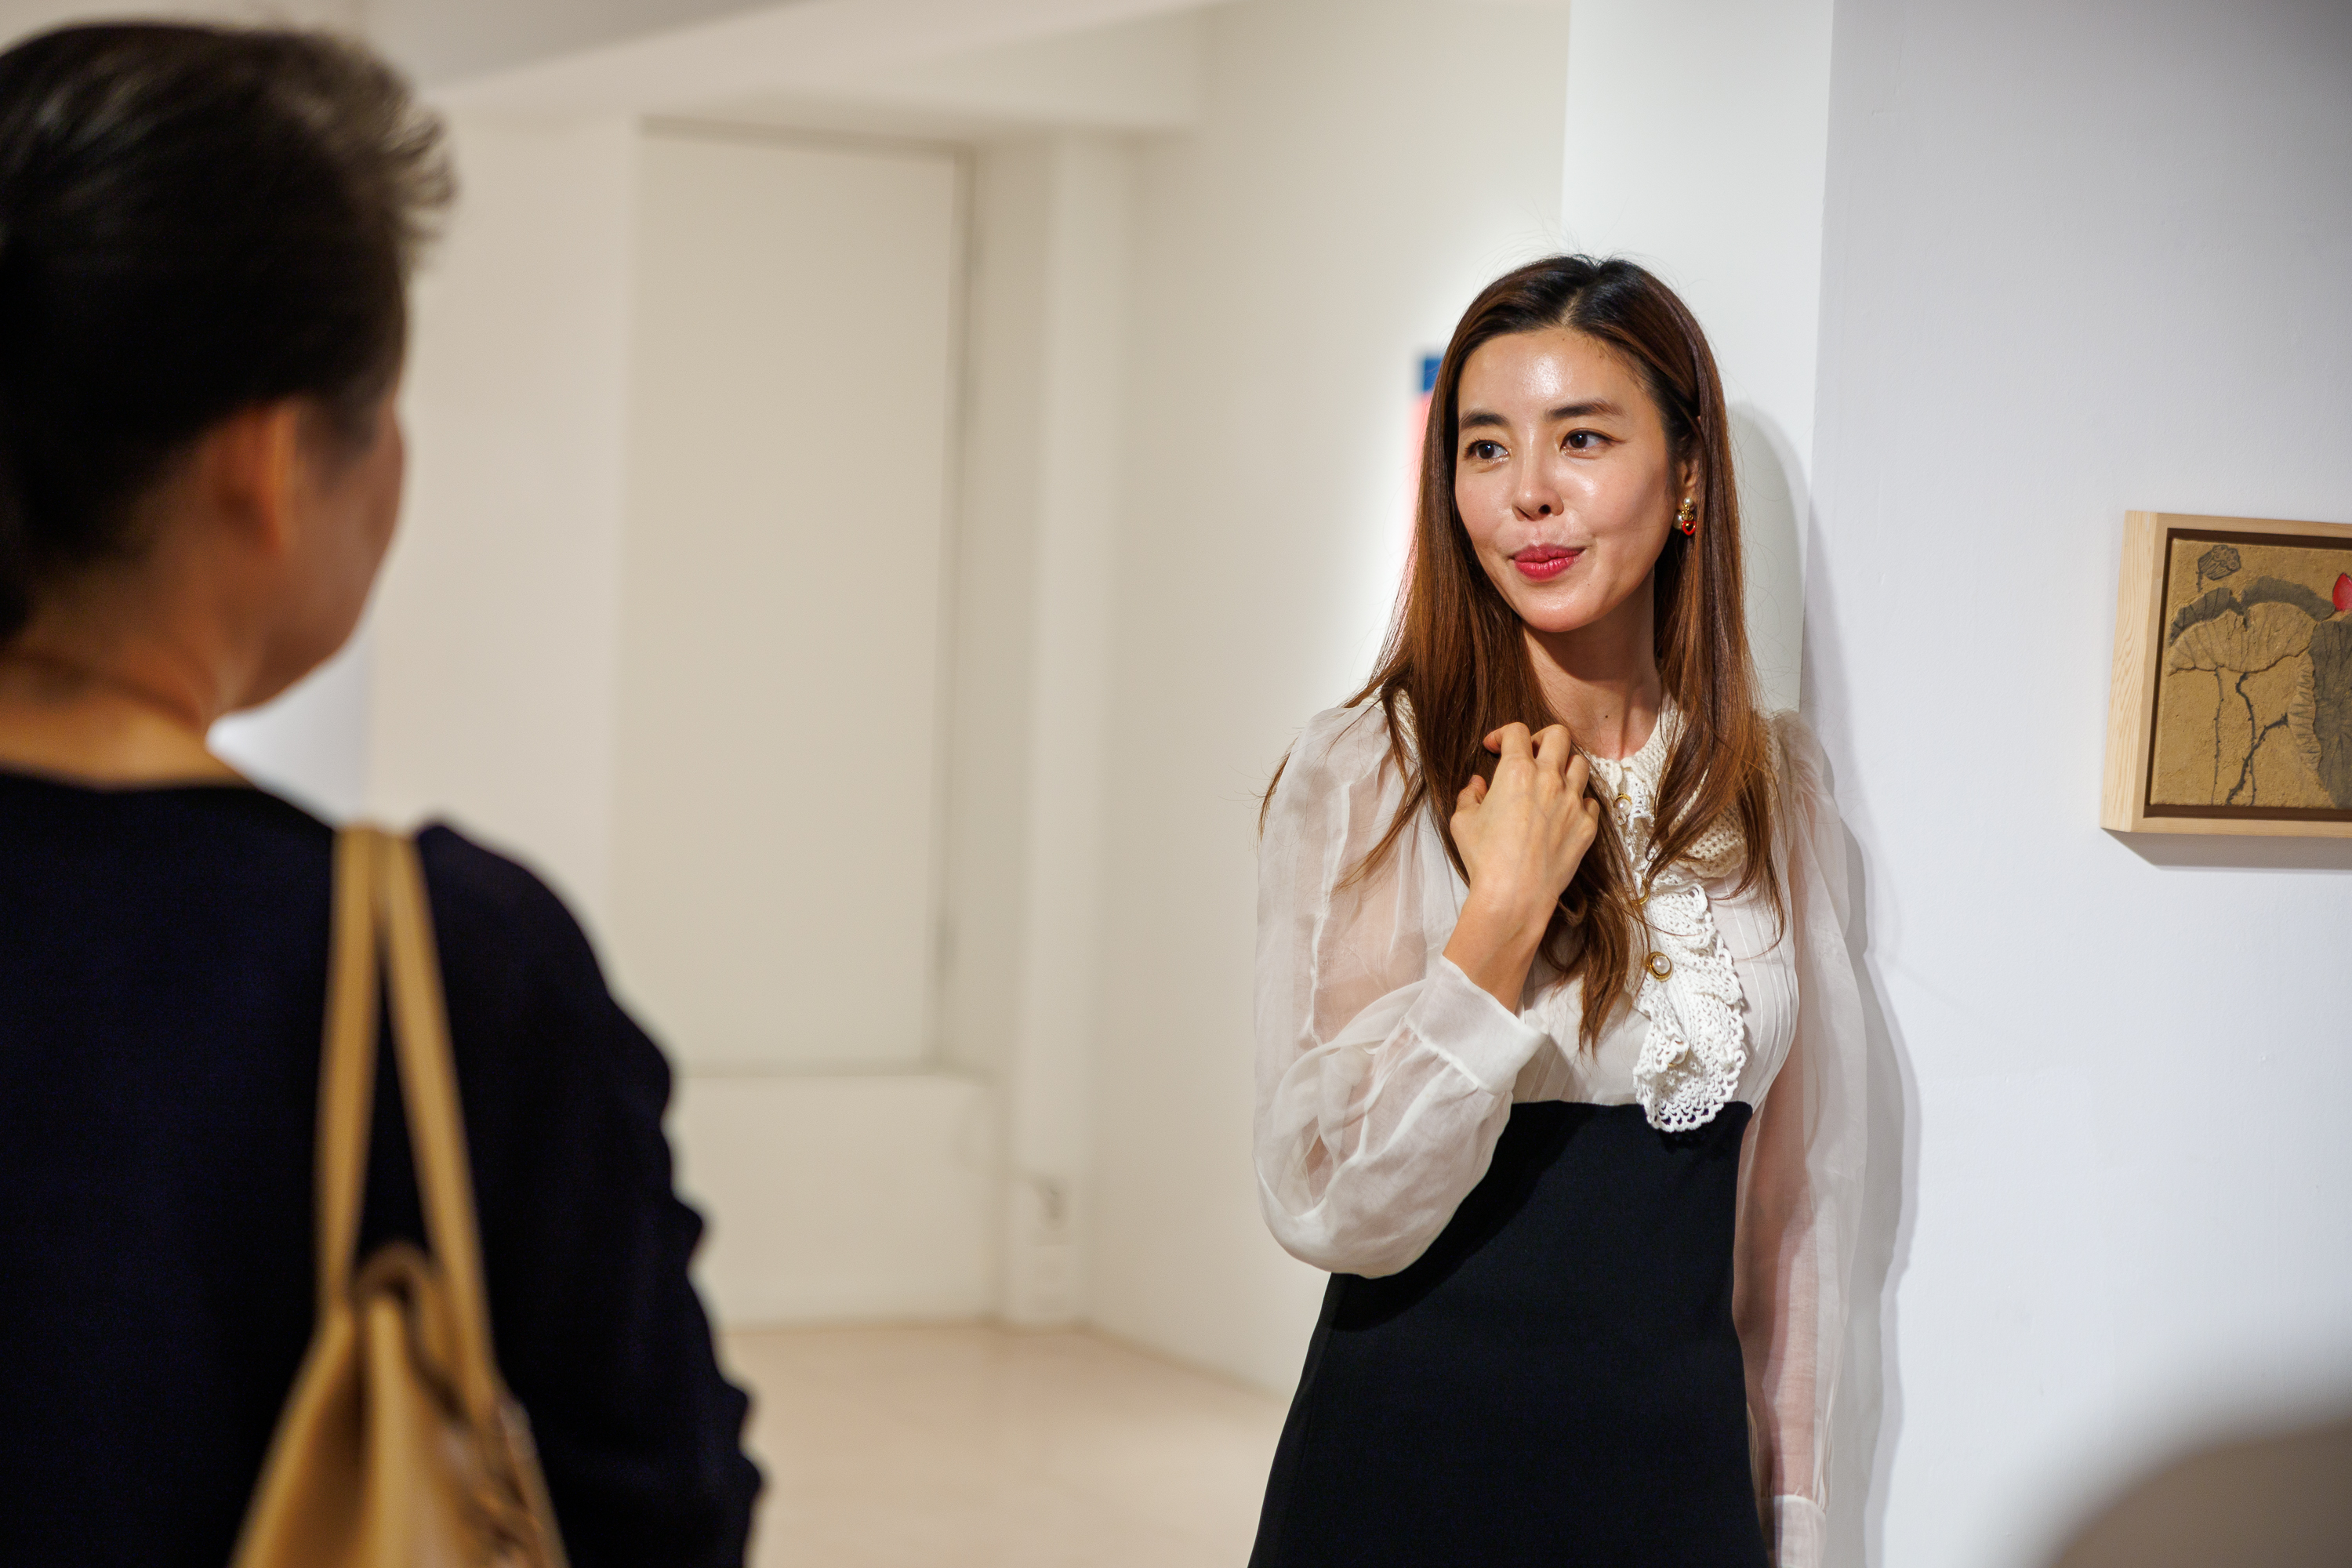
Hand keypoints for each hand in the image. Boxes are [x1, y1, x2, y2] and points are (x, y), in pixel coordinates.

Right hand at [1441, 723, 1602, 1008]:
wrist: (1514, 896)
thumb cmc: (1485, 858)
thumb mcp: (1463, 822)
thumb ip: (1469, 795)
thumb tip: (1477, 786)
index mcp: (1517, 771)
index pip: (1516, 731)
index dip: (1502, 733)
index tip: (1494, 746)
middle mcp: (1550, 779)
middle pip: (1558, 735)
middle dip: (1541, 738)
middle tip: (1529, 753)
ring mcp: (1573, 802)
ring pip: (1580, 764)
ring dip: (1563, 767)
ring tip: (1549, 781)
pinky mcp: (1587, 827)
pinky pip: (1589, 801)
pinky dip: (1577, 801)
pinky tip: (1562, 812)